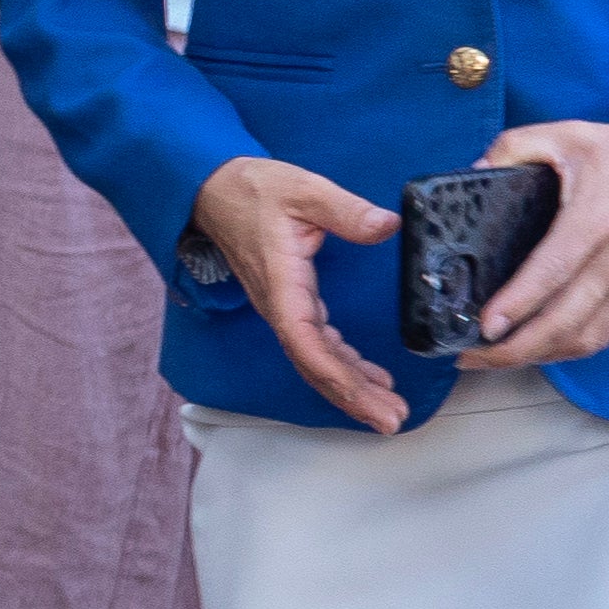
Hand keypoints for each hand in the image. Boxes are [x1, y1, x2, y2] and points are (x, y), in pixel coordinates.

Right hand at [192, 153, 403, 431]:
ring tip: (389, 409)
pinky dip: (344, 367)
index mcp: (282, 284)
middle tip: (392, 419)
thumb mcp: (303, 189)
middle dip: (353, 396)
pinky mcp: (292, 304)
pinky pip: (318, 347)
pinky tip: (370, 378)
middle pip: (314, 365)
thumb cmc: (254, 190)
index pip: (306, 341)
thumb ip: (346, 210)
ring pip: (317, 361)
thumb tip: (386, 226)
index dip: (337, 374)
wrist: (216, 191)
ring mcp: (285, 309)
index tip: (371, 393)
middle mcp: (280, 306)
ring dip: (351, 388)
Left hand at [449, 120, 608, 370]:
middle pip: (565, 320)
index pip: (553, 272)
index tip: (485, 326)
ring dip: (539, 356)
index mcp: (596, 219)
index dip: (517, 304)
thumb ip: (515, 146)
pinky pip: (603, 334)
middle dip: (516, 348)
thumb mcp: (568, 133)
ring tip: (495, 359)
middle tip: (473, 355)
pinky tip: (537, 350)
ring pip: (584, 337)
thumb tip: (475, 172)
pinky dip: (567, 350)